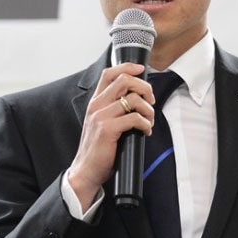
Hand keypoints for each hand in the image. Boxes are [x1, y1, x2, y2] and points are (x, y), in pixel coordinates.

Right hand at [67, 63, 154, 211]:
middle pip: (124, 80)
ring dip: (148, 109)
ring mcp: (101, 117)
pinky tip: (145, 132)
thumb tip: (137, 98)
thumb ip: (113, 109)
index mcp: (95, 102)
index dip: (128, 67)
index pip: (109, 73)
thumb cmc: (98, 149)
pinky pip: (135, 118)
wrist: (86, 170)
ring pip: (133, 99)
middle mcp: (96, 105)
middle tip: (151, 100)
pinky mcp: (107, 129)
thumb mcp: (102, 123)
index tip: (142, 70)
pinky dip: (145, 124)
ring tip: (149, 121)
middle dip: (144, 87)